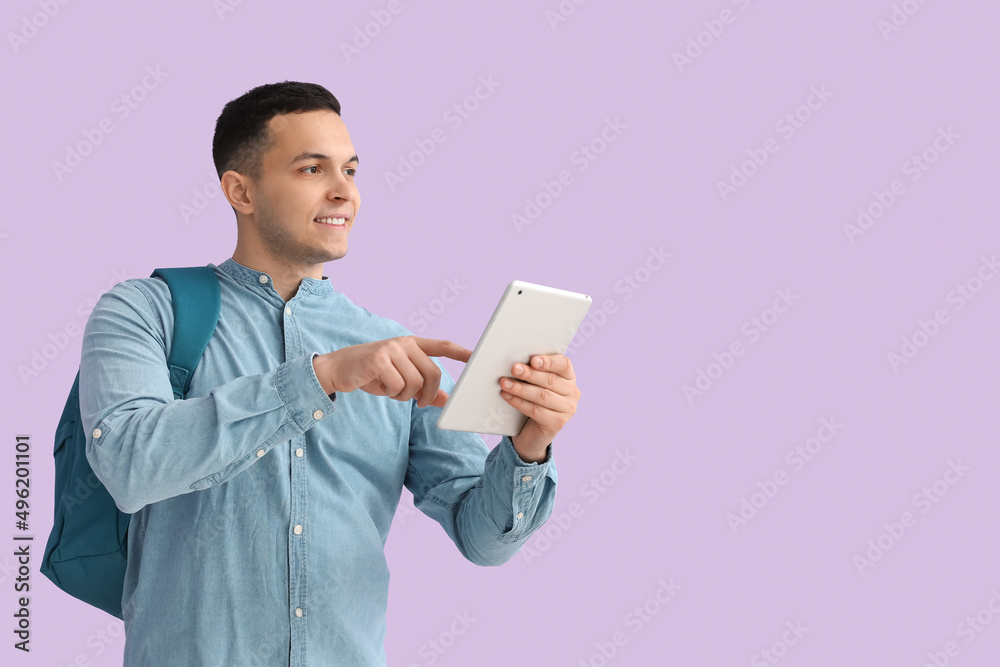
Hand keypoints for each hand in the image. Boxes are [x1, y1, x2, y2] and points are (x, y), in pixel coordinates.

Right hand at [313, 336, 471, 408]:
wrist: (337, 370)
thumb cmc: (371, 375)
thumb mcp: (399, 382)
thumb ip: (422, 388)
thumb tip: (445, 399)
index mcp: (412, 345)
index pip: (442, 346)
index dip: (461, 352)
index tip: (477, 357)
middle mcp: (404, 344)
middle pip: (433, 373)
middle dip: (428, 393)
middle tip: (419, 402)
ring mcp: (391, 349)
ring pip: (415, 382)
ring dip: (405, 396)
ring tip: (392, 391)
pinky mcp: (379, 359)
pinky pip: (398, 385)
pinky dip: (391, 393)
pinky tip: (380, 387)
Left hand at [499, 354, 579, 462]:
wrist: (533, 431)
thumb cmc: (533, 399)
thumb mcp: (536, 383)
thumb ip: (533, 371)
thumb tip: (517, 363)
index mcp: (569, 377)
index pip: (564, 364)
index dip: (549, 362)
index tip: (533, 360)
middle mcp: (572, 392)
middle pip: (550, 380)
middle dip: (530, 374)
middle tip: (514, 369)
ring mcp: (567, 409)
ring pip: (542, 396)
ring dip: (521, 388)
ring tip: (505, 383)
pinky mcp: (557, 423)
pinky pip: (536, 410)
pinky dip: (519, 402)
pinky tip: (507, 396)